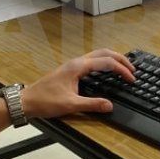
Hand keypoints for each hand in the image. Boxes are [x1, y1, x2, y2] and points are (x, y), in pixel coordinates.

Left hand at [20, 49, 134, 118]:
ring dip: (112, 59)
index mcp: (78, 66)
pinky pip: (92, 61)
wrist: (27, 101)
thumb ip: (92, 105)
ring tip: (123, 68)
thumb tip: (110, 105)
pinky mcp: (70, 70)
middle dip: (120, 59)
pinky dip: (104, 63)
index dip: (121, 70)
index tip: (131, 79)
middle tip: (132, 69)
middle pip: (103, 53)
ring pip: (97, 55)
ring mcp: (73, 65)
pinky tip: (106, 72)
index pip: (106, 62)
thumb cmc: (45, 101)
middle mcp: (76, 62)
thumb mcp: (71, 105)